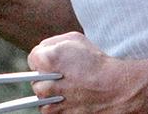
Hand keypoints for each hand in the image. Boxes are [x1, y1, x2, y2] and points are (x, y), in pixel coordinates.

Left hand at [28, 32, 143, 112]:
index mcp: (48, 61)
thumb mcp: (75, 40)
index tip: (52, 60)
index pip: (32, 59)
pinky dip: (56, 105)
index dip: (43, 58)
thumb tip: (41, 51)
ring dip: (49, 93)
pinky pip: (49, 110)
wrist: (115, 89)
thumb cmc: (97, 62)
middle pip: (35, 80)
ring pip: (41, 97)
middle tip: (61, 75)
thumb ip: (51, 44)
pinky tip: (69, 98)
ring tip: (67, 87)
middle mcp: (46, 83)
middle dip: (45, 76)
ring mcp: (52, 103)